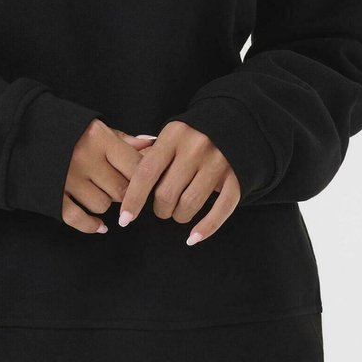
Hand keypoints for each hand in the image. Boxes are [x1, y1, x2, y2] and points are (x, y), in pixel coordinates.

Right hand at [61, 122, 157, 234]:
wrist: (25, 131)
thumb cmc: (67, 129)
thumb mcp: (96, 128)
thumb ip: (124, 139)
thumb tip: (150, 145)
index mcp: (98, 139)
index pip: (136, 166)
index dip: (144, 176)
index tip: (144, 179)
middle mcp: (84, 159)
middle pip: (121, 190)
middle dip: (125, 191)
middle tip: (119, 184)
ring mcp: (67, 179)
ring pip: (102, 205)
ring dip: (105, 201)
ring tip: (98, 190)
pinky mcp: (52, 195)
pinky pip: (77, 218)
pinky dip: (90, 224)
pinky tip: (99, 225)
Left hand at [117, 120, 240, 244]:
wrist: (235, 123)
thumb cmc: (193, 135)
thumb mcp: (170, 135)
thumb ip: (149, 155)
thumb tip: (125, 181)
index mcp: (174, 135)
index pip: (146, 172)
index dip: (133, 199)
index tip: (125, 218)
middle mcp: (196, 147)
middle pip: (166, 193)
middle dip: (160, 209)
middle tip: (162, 207)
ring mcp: (218, 163)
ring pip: (189, 205)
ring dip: (179, 216)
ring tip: (179, 211)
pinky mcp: (237, 178)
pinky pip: (220, 210)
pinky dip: (205, 228)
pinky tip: (193, 238)